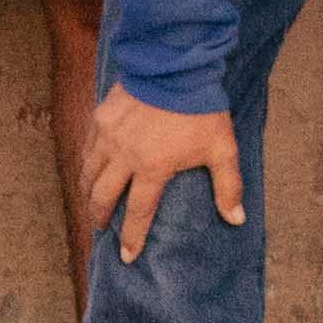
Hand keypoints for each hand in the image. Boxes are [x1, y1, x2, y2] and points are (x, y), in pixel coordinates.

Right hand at [76, 90, 245, 264]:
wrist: (176, 66)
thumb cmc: (202, 109)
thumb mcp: (222, 148)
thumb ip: (228, 186)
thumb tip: (236, 220)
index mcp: (153, 169)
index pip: (138, 213)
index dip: (132, 237)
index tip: (127, 256)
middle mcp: (124, 157)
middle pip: (103, 197)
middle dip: (100, 217)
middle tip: (101, 228)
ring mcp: (108, 136)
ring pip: (88, 173)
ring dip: (87, 192)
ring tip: (91, 203)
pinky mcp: (100, 117)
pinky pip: (87, 147)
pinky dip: (85, 163)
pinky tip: (88, 168)